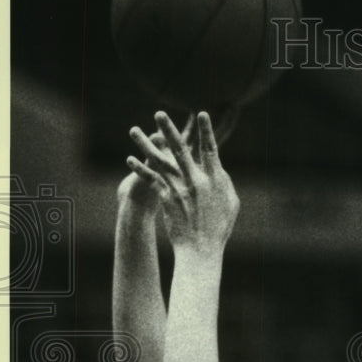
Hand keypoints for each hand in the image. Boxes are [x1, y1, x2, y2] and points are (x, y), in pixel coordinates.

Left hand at [126, 111, 239, 254]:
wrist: (202, 248)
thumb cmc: (219, 227)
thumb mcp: (231, 202)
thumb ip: (223, 181)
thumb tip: (217, 168)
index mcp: (215, 179)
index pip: (210, 149)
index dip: (206, 130)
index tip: (201, 113)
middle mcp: (196, 181)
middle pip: (181, 150)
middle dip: (169, 130)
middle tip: (159, 113)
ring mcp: (180, 189)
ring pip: (160, 161)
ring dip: (145, 145)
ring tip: (134, 130)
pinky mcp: (166, 198)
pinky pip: (151, 180)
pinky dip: (140, 169)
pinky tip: (130, 159)